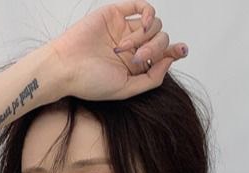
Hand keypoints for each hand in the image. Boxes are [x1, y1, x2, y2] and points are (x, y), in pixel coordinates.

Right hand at [48, 2, 187, 102]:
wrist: (66, 66)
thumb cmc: (89, 81)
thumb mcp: (126, 89)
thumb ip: (151, 79)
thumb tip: (170, 61)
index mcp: (134, 65)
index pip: (162, 55)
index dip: (175, 51)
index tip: (182, 50)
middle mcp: (131, 46)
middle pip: (160, 40)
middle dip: (154, 49)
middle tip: (137, 59)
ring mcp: (123, 29)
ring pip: (153, 25)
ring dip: (145, 37)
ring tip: (124, 49)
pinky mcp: (116, 14)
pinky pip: (141, 6)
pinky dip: (147, 14)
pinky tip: (142, 25)